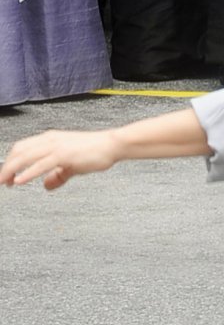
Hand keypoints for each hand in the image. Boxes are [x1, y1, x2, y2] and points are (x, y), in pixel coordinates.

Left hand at [1, 128, 119, 190]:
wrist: (112, 145)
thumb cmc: (95, 151)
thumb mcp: (72, 165)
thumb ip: (58, 175)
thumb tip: (46, 186)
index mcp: (51, 138)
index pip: (22, 147)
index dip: (10, 161)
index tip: (6, 176)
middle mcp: (50, 139)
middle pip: (19, 151)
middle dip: (6, 167)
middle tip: (1, 181)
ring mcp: (56, 146)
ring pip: (25, 157)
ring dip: (11, 170)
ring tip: (4, 182)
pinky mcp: (63, 154)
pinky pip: (40, 165)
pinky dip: (27, 173)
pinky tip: (18, 181)